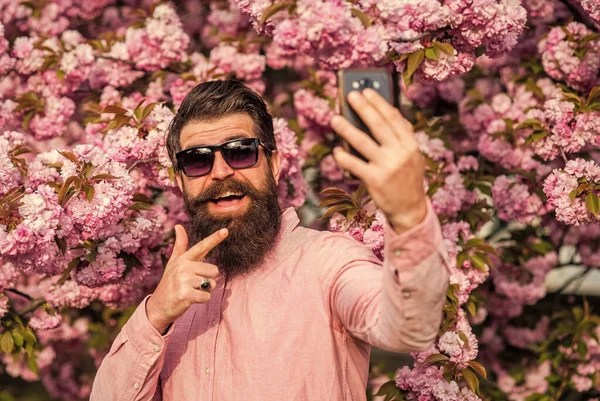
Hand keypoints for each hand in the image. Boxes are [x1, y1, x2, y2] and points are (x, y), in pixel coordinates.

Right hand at [146, 225, 227, 332]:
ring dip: (204, 290)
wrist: (157, 307)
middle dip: (207, 280)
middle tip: (193, 284)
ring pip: (211, 284)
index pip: (202, 246)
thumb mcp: (174, 263)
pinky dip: (202, 300)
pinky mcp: (185, 294)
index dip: (215, 238)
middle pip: (213, 270)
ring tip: (190, 291)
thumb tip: (179, 226)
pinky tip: (189, 299)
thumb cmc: (170, 283)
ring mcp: (183, 280)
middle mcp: (183, 267)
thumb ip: (180, 245)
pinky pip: (206, 296)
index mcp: (183, 259)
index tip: (226, 230)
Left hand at [330, 88, 426, 233]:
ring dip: (346, 129)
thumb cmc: (407, 179)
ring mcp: (388, 167)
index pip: (394, 118)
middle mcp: (400, 153)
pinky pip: (355, 165)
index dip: (379, 103)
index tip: (367, 91)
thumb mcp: (412, 156)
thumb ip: (400, 137)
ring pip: (363, 142)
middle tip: (350, 95)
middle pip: (378, 125)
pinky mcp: (375, 180)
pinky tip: (336, 151)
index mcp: (411, 144)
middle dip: (363, 108)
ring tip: (334, 118)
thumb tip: (383, 114)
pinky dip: (343, 157)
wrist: (410, 209)